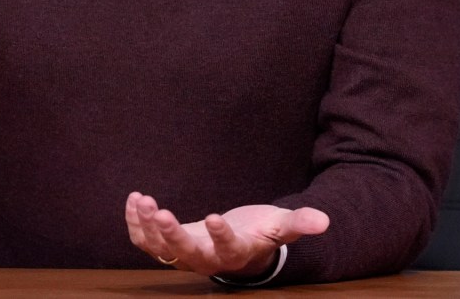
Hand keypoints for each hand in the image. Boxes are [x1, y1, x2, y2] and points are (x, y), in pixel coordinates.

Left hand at [124, 192, 329, 279]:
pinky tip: (135, 200)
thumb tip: (325, 220)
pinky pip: (145, 242)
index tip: (214, 217)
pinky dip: (136, 223)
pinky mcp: (167, 247)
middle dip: (171, 234)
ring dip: (148, 226)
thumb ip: (298, 223)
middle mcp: (206, 259)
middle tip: (161, 212)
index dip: (221, 236)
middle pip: (186, 254)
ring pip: (160, 249)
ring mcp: (183, 255)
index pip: (228, 249)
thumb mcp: (280, 227)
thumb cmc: (261, 234)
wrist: (238, 245)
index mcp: (235, 254)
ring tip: (143, 200)